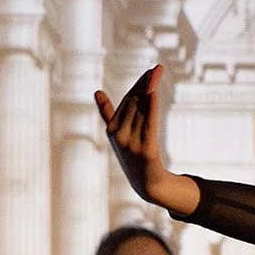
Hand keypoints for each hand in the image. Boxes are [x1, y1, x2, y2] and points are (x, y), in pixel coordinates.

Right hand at [95, 68, 197, 214]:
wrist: (147, 185)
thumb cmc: (132, 157)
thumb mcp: (118, 136)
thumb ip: (108, 114)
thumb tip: (97, 92)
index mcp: (112, 129)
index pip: (126, 101)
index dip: (139, 85)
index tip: (149, 71)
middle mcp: (119, 135)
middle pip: (134, 103)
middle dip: (146, 84)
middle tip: (157, 68)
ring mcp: (131, 143)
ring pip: (142, 110)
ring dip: (150, 89)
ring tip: (158, 73)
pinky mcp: (146, 151)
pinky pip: (149, 124)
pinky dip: (151, 107)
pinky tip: (154, 92)